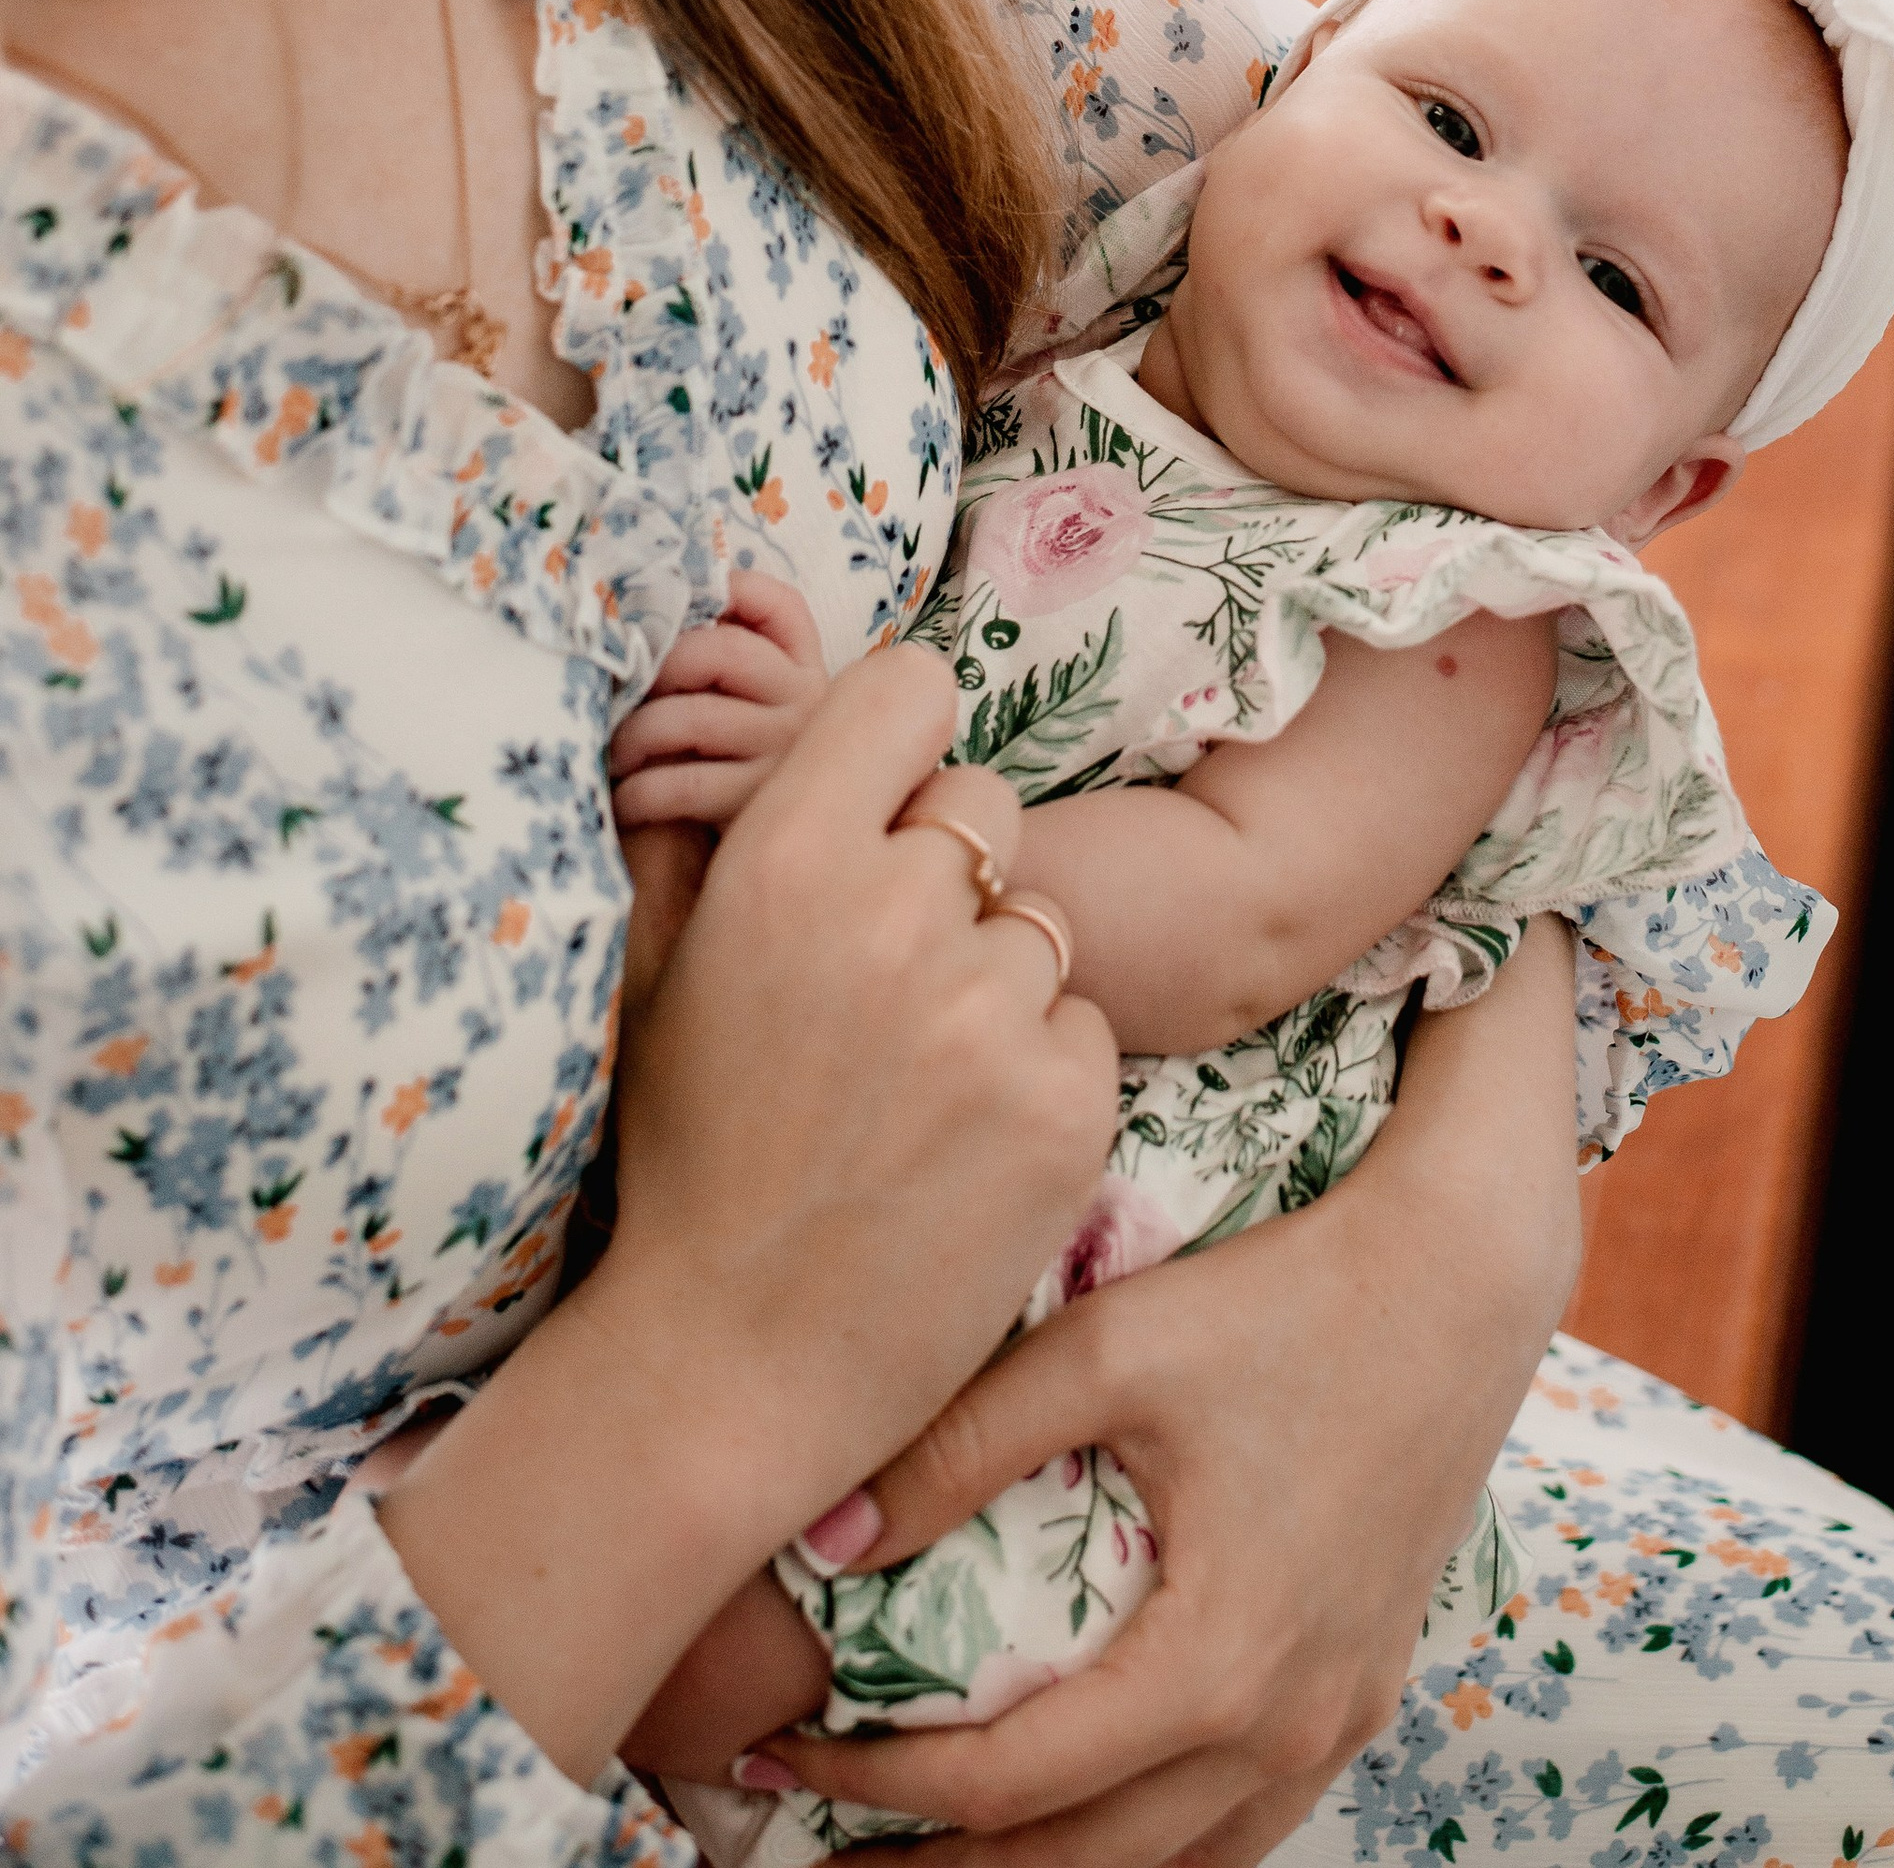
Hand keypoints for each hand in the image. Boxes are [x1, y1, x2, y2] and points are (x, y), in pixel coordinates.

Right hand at [381, 645, 1117, 1784]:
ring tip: (914, 1087)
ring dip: (997, 984)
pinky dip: (1039, 1077)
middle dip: (949, 880)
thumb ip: (716, 820)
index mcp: (785, 862)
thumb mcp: (666, 968)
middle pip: (983, 810)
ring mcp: (990, 1011)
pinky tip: (964, 1147)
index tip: (889, 797)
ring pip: (1039, 925)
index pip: (910, 689)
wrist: (729, 1365)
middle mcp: (894, 916)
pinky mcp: (1069, 1102)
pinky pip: (1080, 1027)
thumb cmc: (689, 1156)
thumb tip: (740, 675)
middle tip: (884, 992)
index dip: (903, 740)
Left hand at [611, 564, 827, 829]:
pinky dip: (639, 793)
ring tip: (611, 754)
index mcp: (807, 669)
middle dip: (654, 668)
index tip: (671, 600)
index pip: (781, 605)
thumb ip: (727, 664)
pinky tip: (623, 803)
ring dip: (633, 735)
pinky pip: (683, 786)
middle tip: (615, 693)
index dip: (728, 590)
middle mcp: (807, 702)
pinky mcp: (758, 806)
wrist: (783, 862)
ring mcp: (785, 753)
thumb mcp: (756, 710)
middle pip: (720, 652)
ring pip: (692, 718)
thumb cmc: (746, 773)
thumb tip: (645, 614)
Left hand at [751, 918, 1584, 1867]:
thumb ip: (963, 1444)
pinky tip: (1078, 1815)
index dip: (879, 1780)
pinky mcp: (1362, 1694)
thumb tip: (830, 1541)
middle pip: (1076, 1866)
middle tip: (819, 1838)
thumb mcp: (1110, 1348)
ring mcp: (1334, 1724)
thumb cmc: (1284, 1296)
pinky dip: (1146, 1845)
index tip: (785, 1745)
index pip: (1006, 1784)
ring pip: (1165, 1866)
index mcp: (1213, 1663)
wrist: (1461, 1278)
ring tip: (924, 1848)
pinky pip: (1241, 1827)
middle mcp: (1281, 1727)